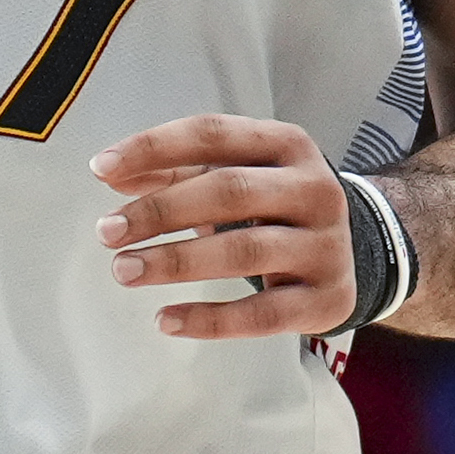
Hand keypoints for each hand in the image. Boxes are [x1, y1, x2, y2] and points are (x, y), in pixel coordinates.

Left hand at [89, 114, 352, 338]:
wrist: (354, 253)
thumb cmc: (276, 206)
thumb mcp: (238, 173)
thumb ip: (177, 171)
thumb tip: (112, 174)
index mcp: (288, 144)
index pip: (212, 134)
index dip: (154, 147)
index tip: (100, 168)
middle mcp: (315, 189)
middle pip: (229, 191)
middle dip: (160, 211)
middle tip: (106, 232)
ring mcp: (326, 246)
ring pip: (244, 251)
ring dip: (176, 261)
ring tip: (123, 270)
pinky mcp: (326, 299)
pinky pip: (262, 314)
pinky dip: (209, 319)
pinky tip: (165, 319)